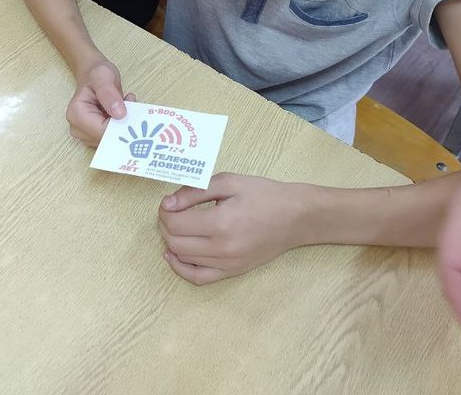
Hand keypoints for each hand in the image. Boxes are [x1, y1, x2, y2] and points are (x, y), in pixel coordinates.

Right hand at [66, 59, 132, 146]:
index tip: (131, 109)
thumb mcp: (103, 76)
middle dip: (123, 124)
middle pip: (108, 138)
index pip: (102, 131)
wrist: (93, 76)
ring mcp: (86, 135)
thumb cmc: (96, 74)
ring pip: (113, 139)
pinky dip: (122, 126)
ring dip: (124, 124)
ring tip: (125, 103)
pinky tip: (123, 111)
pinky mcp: (95, 136)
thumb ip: (109, 93)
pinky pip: (114, 137)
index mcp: (77, 114)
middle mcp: (78, 128)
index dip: (120, 124)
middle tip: (130, 103)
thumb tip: (119, 113)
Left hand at [158, 173, 314, 284]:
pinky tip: (174, 255)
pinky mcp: (233, 272)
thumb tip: (168, 204)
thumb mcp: (228, 182)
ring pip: (183, 259)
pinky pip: (199, 278)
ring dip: (171, 242)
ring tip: (176, 226)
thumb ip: (194, 192)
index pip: (175, 224)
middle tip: (170, 211)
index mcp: (221, 223)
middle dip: (165, 225)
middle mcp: (222, 248)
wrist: (296, 217)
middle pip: (175, 242)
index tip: (167, 202)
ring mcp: (228, 264)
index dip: (164, 211)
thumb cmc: (264, 195)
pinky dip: (182, 268)